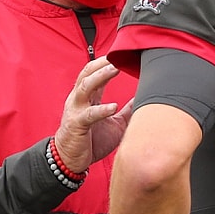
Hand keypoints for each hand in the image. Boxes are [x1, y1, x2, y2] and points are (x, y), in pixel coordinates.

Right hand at [53, 57, 132, 174]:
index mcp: (87, 97)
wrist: (70, 160)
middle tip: (118, 55)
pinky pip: (89, 114)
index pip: (94, 72)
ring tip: (114, 69)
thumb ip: (127, 110)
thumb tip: (144, 99)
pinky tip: (113, 106)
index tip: (122, 53)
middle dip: (102, 63)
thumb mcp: (113, 122)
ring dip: (100, 76)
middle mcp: (79, 99)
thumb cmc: (91, 140)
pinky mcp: (77, 125)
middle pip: (88, 73)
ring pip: (85, 87)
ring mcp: (76, 110)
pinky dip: (101, 109)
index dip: (106, 62)